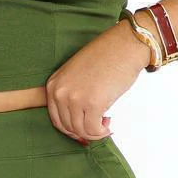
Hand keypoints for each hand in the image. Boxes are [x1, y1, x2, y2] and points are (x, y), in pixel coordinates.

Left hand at [45, 20, 148, 143]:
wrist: (124, 45)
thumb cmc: (104, 58)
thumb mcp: (76, 74)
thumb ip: (71, 95)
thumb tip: (76, 127)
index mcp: (54, 84)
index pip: (56, 119)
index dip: (71, 129)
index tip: (84, 128)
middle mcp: (60, 92)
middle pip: (67, 127)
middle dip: (83, 132)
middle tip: (98, 125)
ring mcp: (75, 98)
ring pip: (80, 131)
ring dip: (94, 132)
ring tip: (105, 123)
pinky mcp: (93, 103)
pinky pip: (93, 130)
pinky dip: (101, 132)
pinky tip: (108, 123)